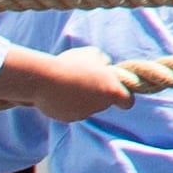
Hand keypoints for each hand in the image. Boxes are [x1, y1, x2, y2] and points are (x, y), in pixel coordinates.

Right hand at [4, 51, 140, 123]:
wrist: (44, 80)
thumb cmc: (73, 64)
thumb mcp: (95, 54)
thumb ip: (105, 63)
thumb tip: (106, 69)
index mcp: (112, 91)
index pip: (127, 101)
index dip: (124, 95)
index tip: (118, 89)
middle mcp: (100, 107)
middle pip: (105, 101)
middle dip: (99, 91)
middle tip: (86, 77)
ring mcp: (83, 114)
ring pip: (87, 105)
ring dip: (82, 96)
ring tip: (69, 81)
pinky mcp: (66, 118)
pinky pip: (71, 109)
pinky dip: (68, 102)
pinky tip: (59, 90)